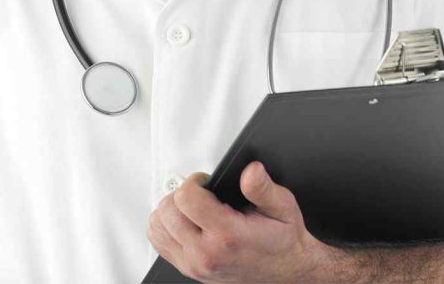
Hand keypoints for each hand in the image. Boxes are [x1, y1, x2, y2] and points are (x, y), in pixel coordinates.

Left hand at [147, 162, 323, 282]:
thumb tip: (251, 170)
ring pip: (157, 227)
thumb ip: (263, 187)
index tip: (205, 182)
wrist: (286, 272)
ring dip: (171, 210)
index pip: (185, 199)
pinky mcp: (189, 271)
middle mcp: (206, 253)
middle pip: (167, 211)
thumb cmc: (282, 240)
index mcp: (227, 235)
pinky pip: (159, 243)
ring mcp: (195, 265)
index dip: (194, 181)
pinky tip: (186, 220)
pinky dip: (167, 226)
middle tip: (200, 193)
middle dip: (181, 194)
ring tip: (192, 206)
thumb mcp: (282, 206)